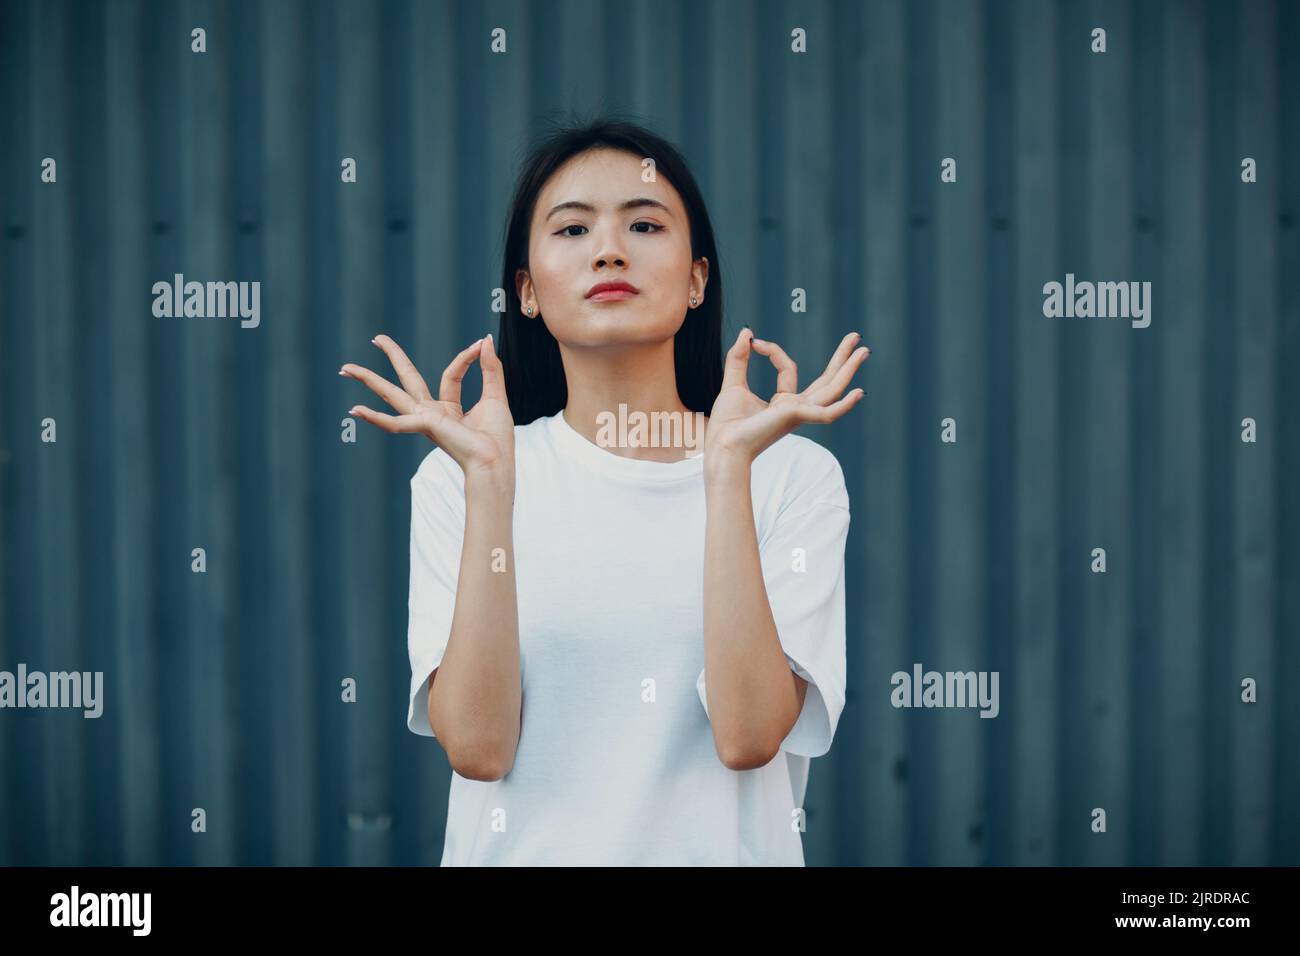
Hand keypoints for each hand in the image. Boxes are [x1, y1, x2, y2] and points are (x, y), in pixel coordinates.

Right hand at [340, 333, 514, 477]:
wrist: (495, 461)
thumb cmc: (496, 439)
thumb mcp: (495, 395)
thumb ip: (489, 367)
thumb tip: (484, 340)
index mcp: (448, 410)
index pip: (450, 374)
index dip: (466, 357)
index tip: (478, 344)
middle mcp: (431, 414)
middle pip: (408, 379)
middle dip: (393, 357)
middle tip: (377, 338)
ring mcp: (424, 420)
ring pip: (392, 395)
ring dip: (369, 380)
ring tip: (345, 368)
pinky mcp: (424, 426)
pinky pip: (395, 423)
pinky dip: (375, 417)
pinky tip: (354, 410)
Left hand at [704, 328, 867, 464]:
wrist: (722, 445)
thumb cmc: (727, 424)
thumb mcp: (733, 383)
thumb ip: (739, 358)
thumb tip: (747, 332)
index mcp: (784, 403)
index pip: (789, 368)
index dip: (773, 351)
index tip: (754, 342)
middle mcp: (797, 409)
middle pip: (826, 381)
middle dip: (841, 359)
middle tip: (856, 337)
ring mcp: (799, 414)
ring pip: (832, 390)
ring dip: (848, 370)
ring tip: (864, 350)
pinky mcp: (797, 418)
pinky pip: (827, 414)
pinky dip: (844, 405)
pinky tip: (859, 393)